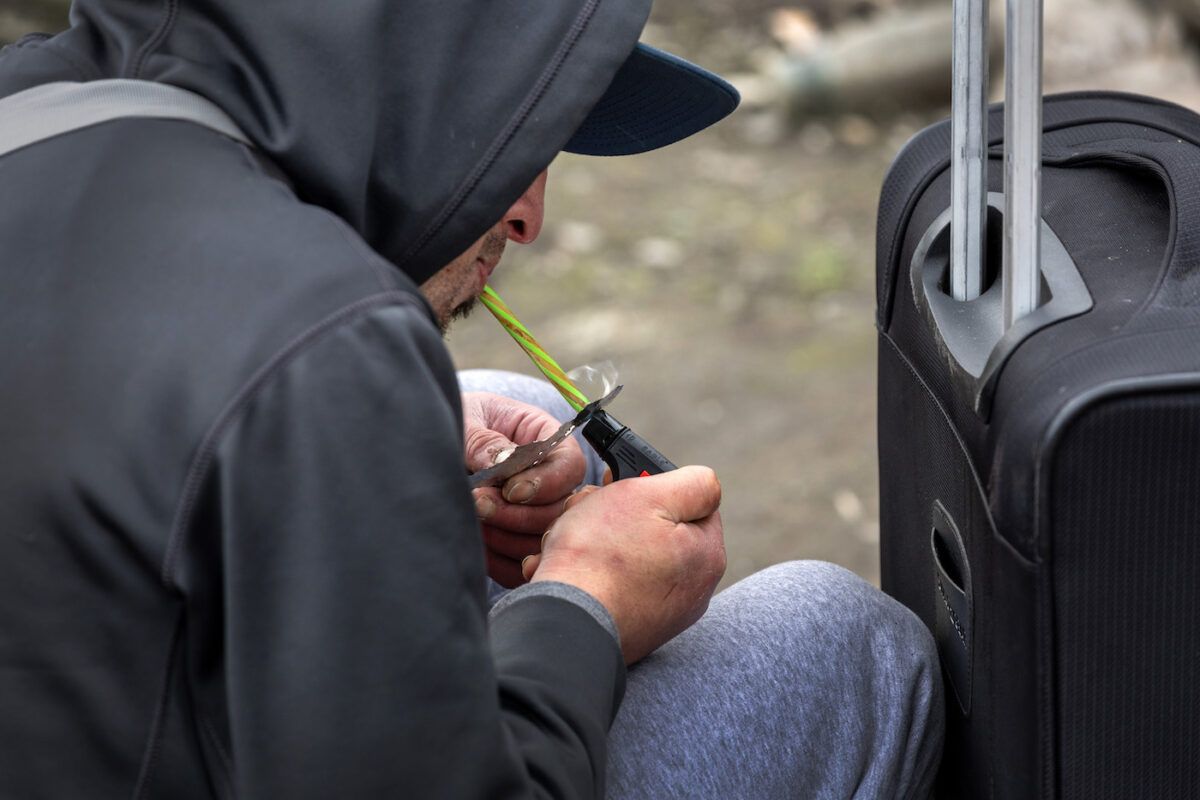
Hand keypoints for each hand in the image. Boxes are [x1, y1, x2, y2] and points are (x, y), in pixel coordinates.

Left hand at [462, 391, 588, 587]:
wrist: (425, 443)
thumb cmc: (452, 420)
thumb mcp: (465, 420)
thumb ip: (484, 441)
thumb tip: (502, 463)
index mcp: (543, 437)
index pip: (570, 465)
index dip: (548, 483)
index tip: (511, 490)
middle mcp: (547, 478)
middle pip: (560, 510)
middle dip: (520, 514)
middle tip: (479, 503)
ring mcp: (532, 512)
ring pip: (542, 542)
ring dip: (507, 538)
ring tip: (472, 519)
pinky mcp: (512, 541)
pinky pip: (519, 567)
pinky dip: (498, 562)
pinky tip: (474, 543)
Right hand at [522, 466, 725, 664]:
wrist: (566, 622)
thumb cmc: (602, 556)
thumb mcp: (648, 496)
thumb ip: (691, 483)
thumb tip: (706, 484)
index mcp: (707, 555)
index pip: (690, 500)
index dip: (653, 486)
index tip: (620, 486)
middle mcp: (693, 589)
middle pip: (656, 528)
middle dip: (619, 514)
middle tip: (588, 513)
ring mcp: (662, 614)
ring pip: (630, 555)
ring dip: (599, 542)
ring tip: (572, 543)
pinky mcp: (632, 629)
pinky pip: (615, 586)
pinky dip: (592, 574)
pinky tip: (571, 572)